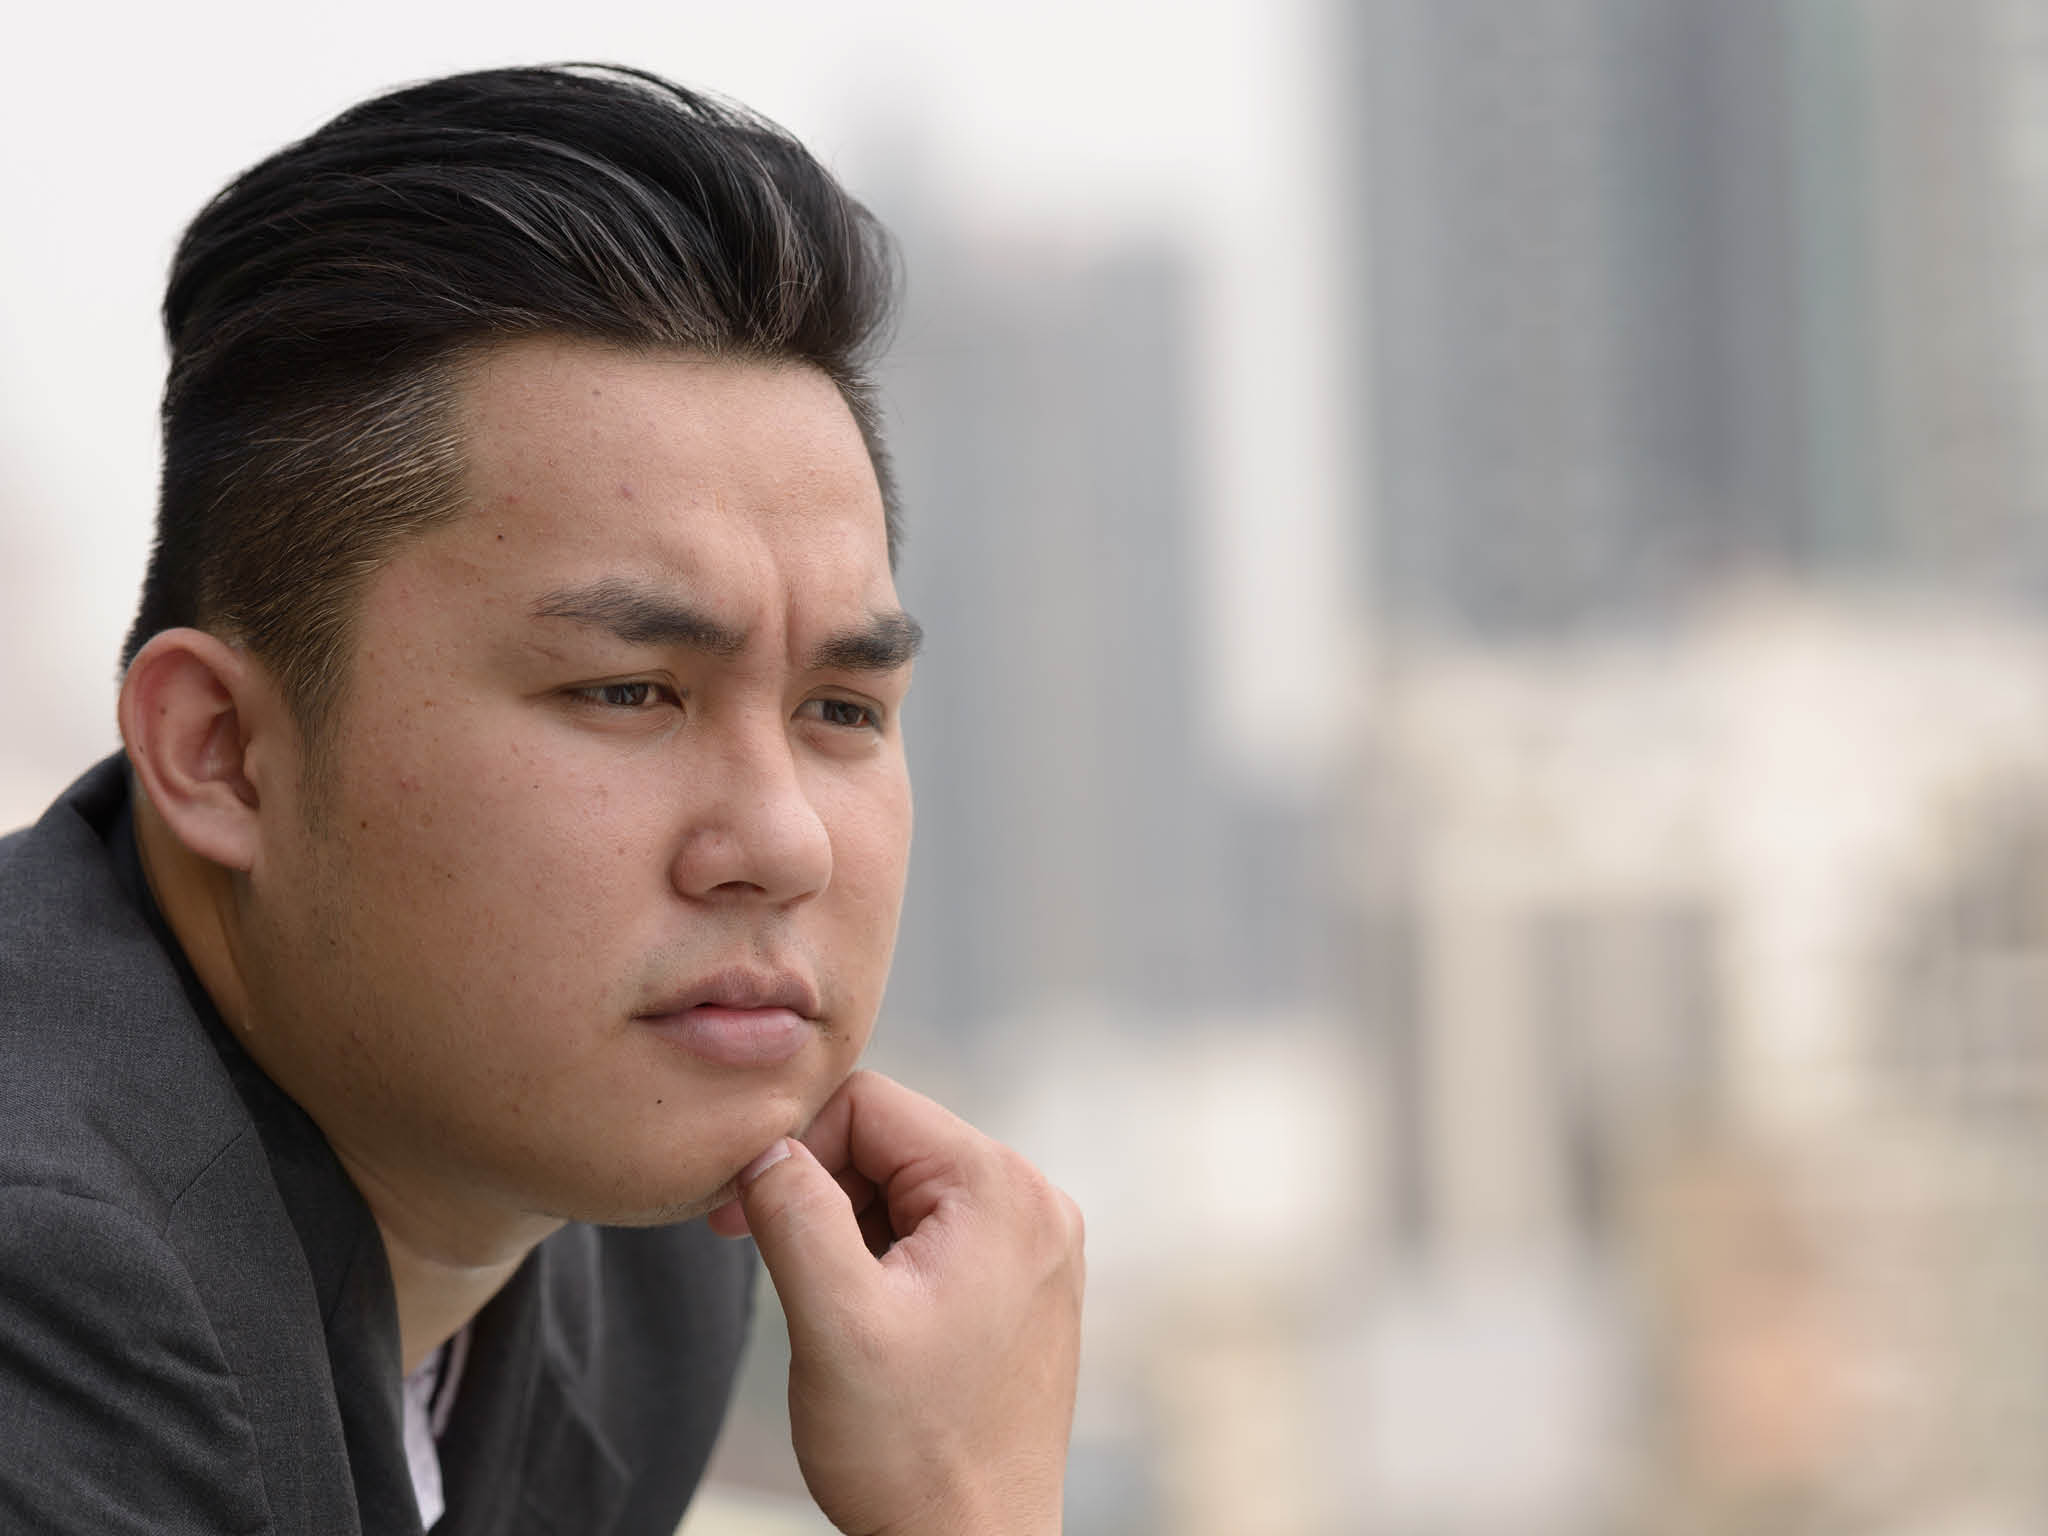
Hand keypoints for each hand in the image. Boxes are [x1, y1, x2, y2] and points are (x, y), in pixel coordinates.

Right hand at [708, 1070, 1083, 1535]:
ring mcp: (1033, 1241)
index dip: (794, 1149)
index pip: (869, 1103)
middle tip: (766, 1258)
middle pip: (889, 1139)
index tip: (742, 1217)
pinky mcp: (1021, 1281)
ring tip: (827, 1307)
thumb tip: (764, 1144)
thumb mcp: (833, 1322)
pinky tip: (862, 1318)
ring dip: (845, 1226)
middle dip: (818, 1189)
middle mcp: (1033, 1199)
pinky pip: (931, 1228)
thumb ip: (794, 1212)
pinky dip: (879, 1255)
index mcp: (1000, 1188)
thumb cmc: (911, 1451)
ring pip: (903, 1183)